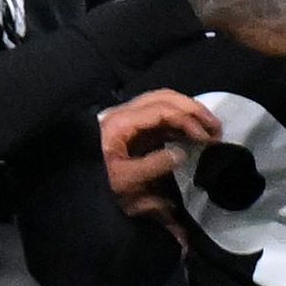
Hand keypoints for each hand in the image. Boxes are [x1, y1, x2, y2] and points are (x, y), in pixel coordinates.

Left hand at [100, 91, 218, 221]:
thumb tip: (181, 153)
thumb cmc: (93, 183)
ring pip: (162, 103)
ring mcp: (127, 120)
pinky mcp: (129, 130)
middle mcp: (124, 113)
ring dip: (187, 112)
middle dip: (193, 109)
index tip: (207, 137)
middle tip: (216, 127)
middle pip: (164, 97)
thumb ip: (153, 166)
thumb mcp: (123, 181)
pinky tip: (190, 134)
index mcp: (121, 122)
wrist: (70, 188)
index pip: (162, 109)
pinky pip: (157, 117)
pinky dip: (177, 121)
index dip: (188, 119)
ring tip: (207, 128)